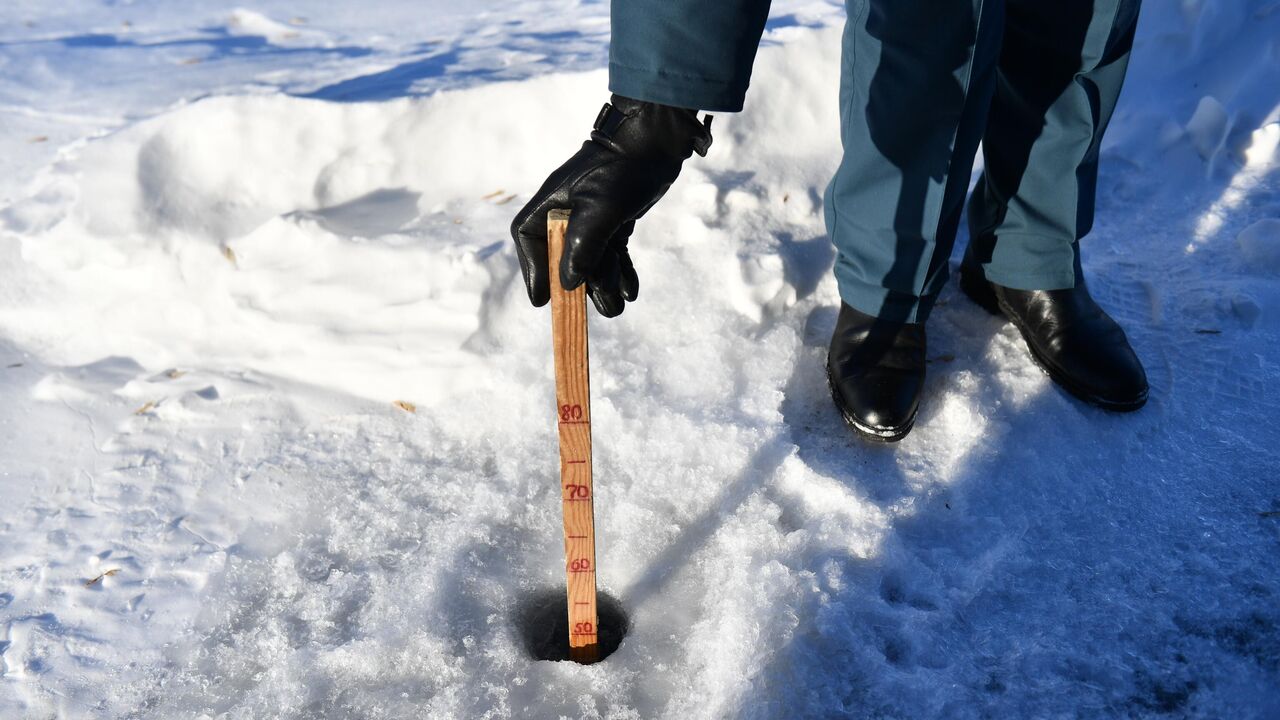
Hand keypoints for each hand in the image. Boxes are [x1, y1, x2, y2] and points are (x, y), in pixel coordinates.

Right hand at [510, 94, 711, 316]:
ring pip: (592, 261)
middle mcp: (567, 213)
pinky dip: (621, 273)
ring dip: (606, 284)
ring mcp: (591, 218)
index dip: (534, 271)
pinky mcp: (614, 221)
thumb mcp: (600, 209)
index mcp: (551, 204)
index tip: (542, 300)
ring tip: (620, 305)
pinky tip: (631, 292)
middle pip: (564, 258)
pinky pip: (613, 255)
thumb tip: (569, 283)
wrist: (655, 143)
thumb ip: (583, 247)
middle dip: (581, 286)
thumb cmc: (621, 170)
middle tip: (594, 310)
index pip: (530, 241)